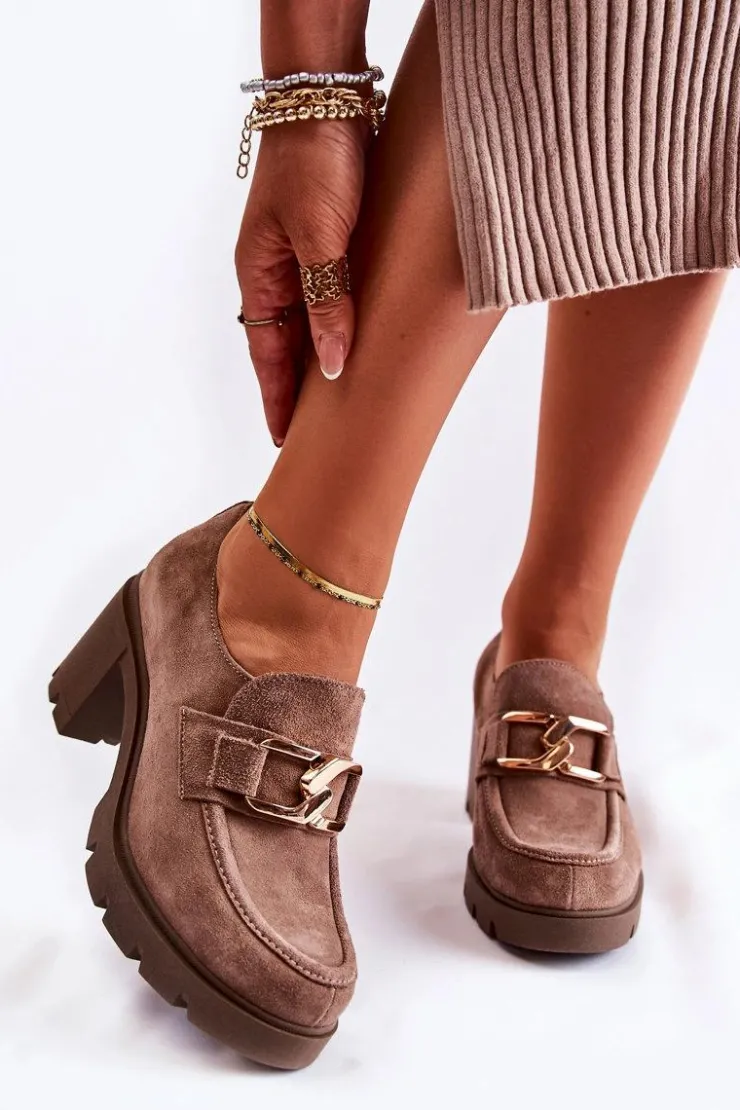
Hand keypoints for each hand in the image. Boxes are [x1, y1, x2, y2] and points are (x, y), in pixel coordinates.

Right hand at [235, 119, 366, 443]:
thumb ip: (326, 302)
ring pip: (310, 324)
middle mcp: (276, 274)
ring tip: (340, 403)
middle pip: (286, 346)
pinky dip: (341, 325)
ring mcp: (301, 259)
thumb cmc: (316, 162)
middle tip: (315, 435)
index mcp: (259, 276)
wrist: (329, 99)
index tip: (284, 439)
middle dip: (298, 390)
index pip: (266, 355)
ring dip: (322, 360)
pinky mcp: (329, 243)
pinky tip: (358, 344)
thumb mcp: (320, 238)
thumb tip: (331, 366)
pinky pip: (332, 298)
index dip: (276, 398)